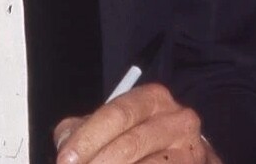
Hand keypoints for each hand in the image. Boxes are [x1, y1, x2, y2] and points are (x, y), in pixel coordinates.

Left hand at [53, 83, 220, 163]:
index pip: (117, 114)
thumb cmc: (140, 138)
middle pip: (130, 144)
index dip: (88, 138)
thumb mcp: (114, 126)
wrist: (180, 154)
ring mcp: (189, 148)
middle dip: (97, 163)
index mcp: (153, 99)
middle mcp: (178, 119)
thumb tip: (65, 143)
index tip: (66, 159)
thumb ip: (86, 129)